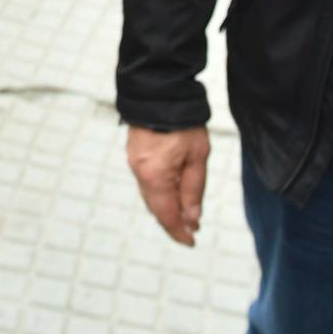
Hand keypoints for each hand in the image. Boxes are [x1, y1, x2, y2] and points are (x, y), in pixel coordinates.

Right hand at [127, 125, 208, 245]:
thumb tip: (192, 218)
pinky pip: (147, 182)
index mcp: (155, 177)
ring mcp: (134, 162)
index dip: (179, 231)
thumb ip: (194, 190)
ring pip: (151, 195)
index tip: (191, 242)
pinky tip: (172, 193)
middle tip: (190, 232)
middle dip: (173, 221)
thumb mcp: (198, 157)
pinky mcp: (134, 153)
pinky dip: (159, 193)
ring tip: (185, 214)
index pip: (166, 215)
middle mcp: (140, 173)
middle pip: (156, 207)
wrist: (160, 91)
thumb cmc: (184, 123)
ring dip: (166, 207)